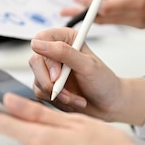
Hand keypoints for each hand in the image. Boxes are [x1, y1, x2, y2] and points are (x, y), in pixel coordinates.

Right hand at [29, 28, 144, 124]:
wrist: (109, 105)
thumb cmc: (104, 82)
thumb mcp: (87, 65)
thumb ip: (63, 53)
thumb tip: (38, 44)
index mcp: (66, 39)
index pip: (42, 39)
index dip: (46, 56)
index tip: (57, 74)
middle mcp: (56, 53)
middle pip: (35, 61)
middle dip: (49, 80)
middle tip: (63, 90)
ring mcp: (50, 71)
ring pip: (37, 79)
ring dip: (56, 93)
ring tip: (74, 97)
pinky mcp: (48, 87)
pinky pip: (40, 93)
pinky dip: (57, 100)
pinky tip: (73, 100)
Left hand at [60, 0, 144, 27]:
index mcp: (139, 3)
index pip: (107, 7)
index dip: (89, 4)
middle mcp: (137, 17)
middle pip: (104, 17)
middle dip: (84, 12)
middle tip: (65, 9)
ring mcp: (138, 23)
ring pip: (109, 21)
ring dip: (91, 16)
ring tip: (71, 11)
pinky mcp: (140, 25)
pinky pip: (117, 21)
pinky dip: (104, 16)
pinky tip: (92, 12)